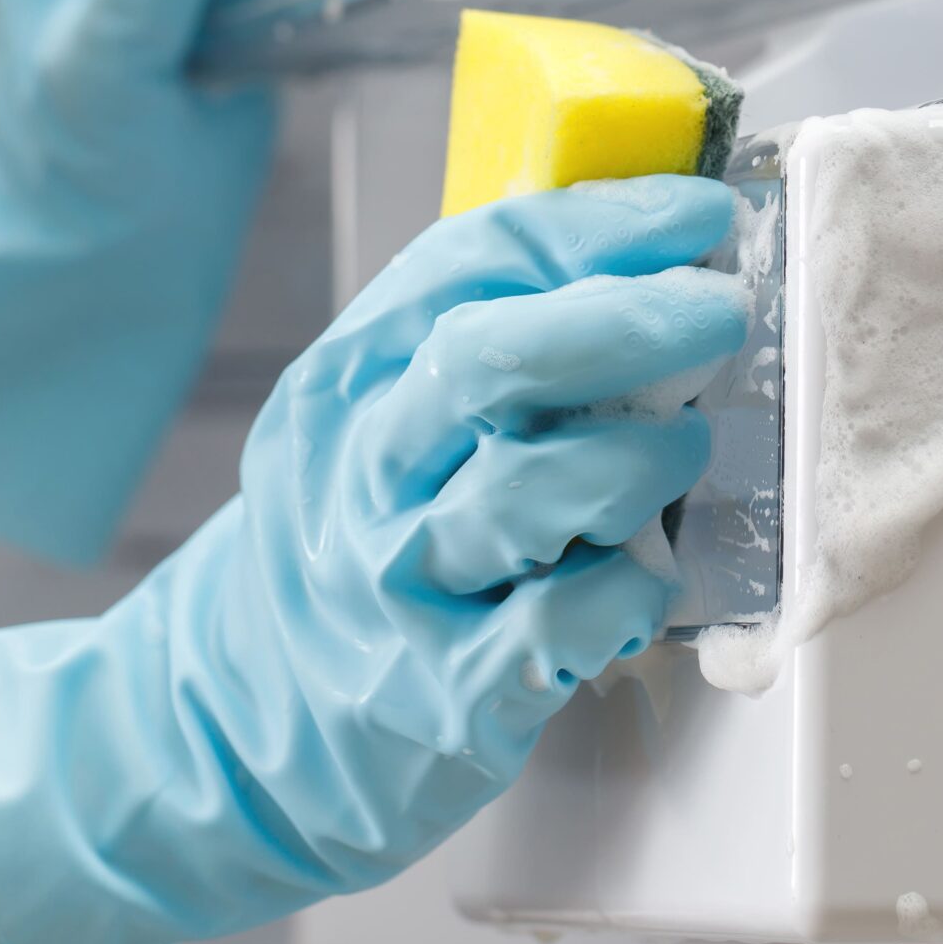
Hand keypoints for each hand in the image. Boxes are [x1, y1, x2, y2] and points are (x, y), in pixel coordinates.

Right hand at [0, 178, 747, 943]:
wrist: (225, 728)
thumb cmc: (341, 549)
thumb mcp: (367, 422)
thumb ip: (474, 347)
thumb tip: (639, 266)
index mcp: (349, 381)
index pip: (473, 261)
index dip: (600, 227)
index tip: (695, 215)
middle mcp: (364, 472)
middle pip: (492, 361)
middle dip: (626, 320)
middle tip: (717, 310)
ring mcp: (399, 583)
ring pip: (525, 491)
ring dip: (634, 458)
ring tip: (682, 449)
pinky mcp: (449, 693)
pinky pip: (558, 624)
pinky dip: (626, 591)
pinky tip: (644, 578)